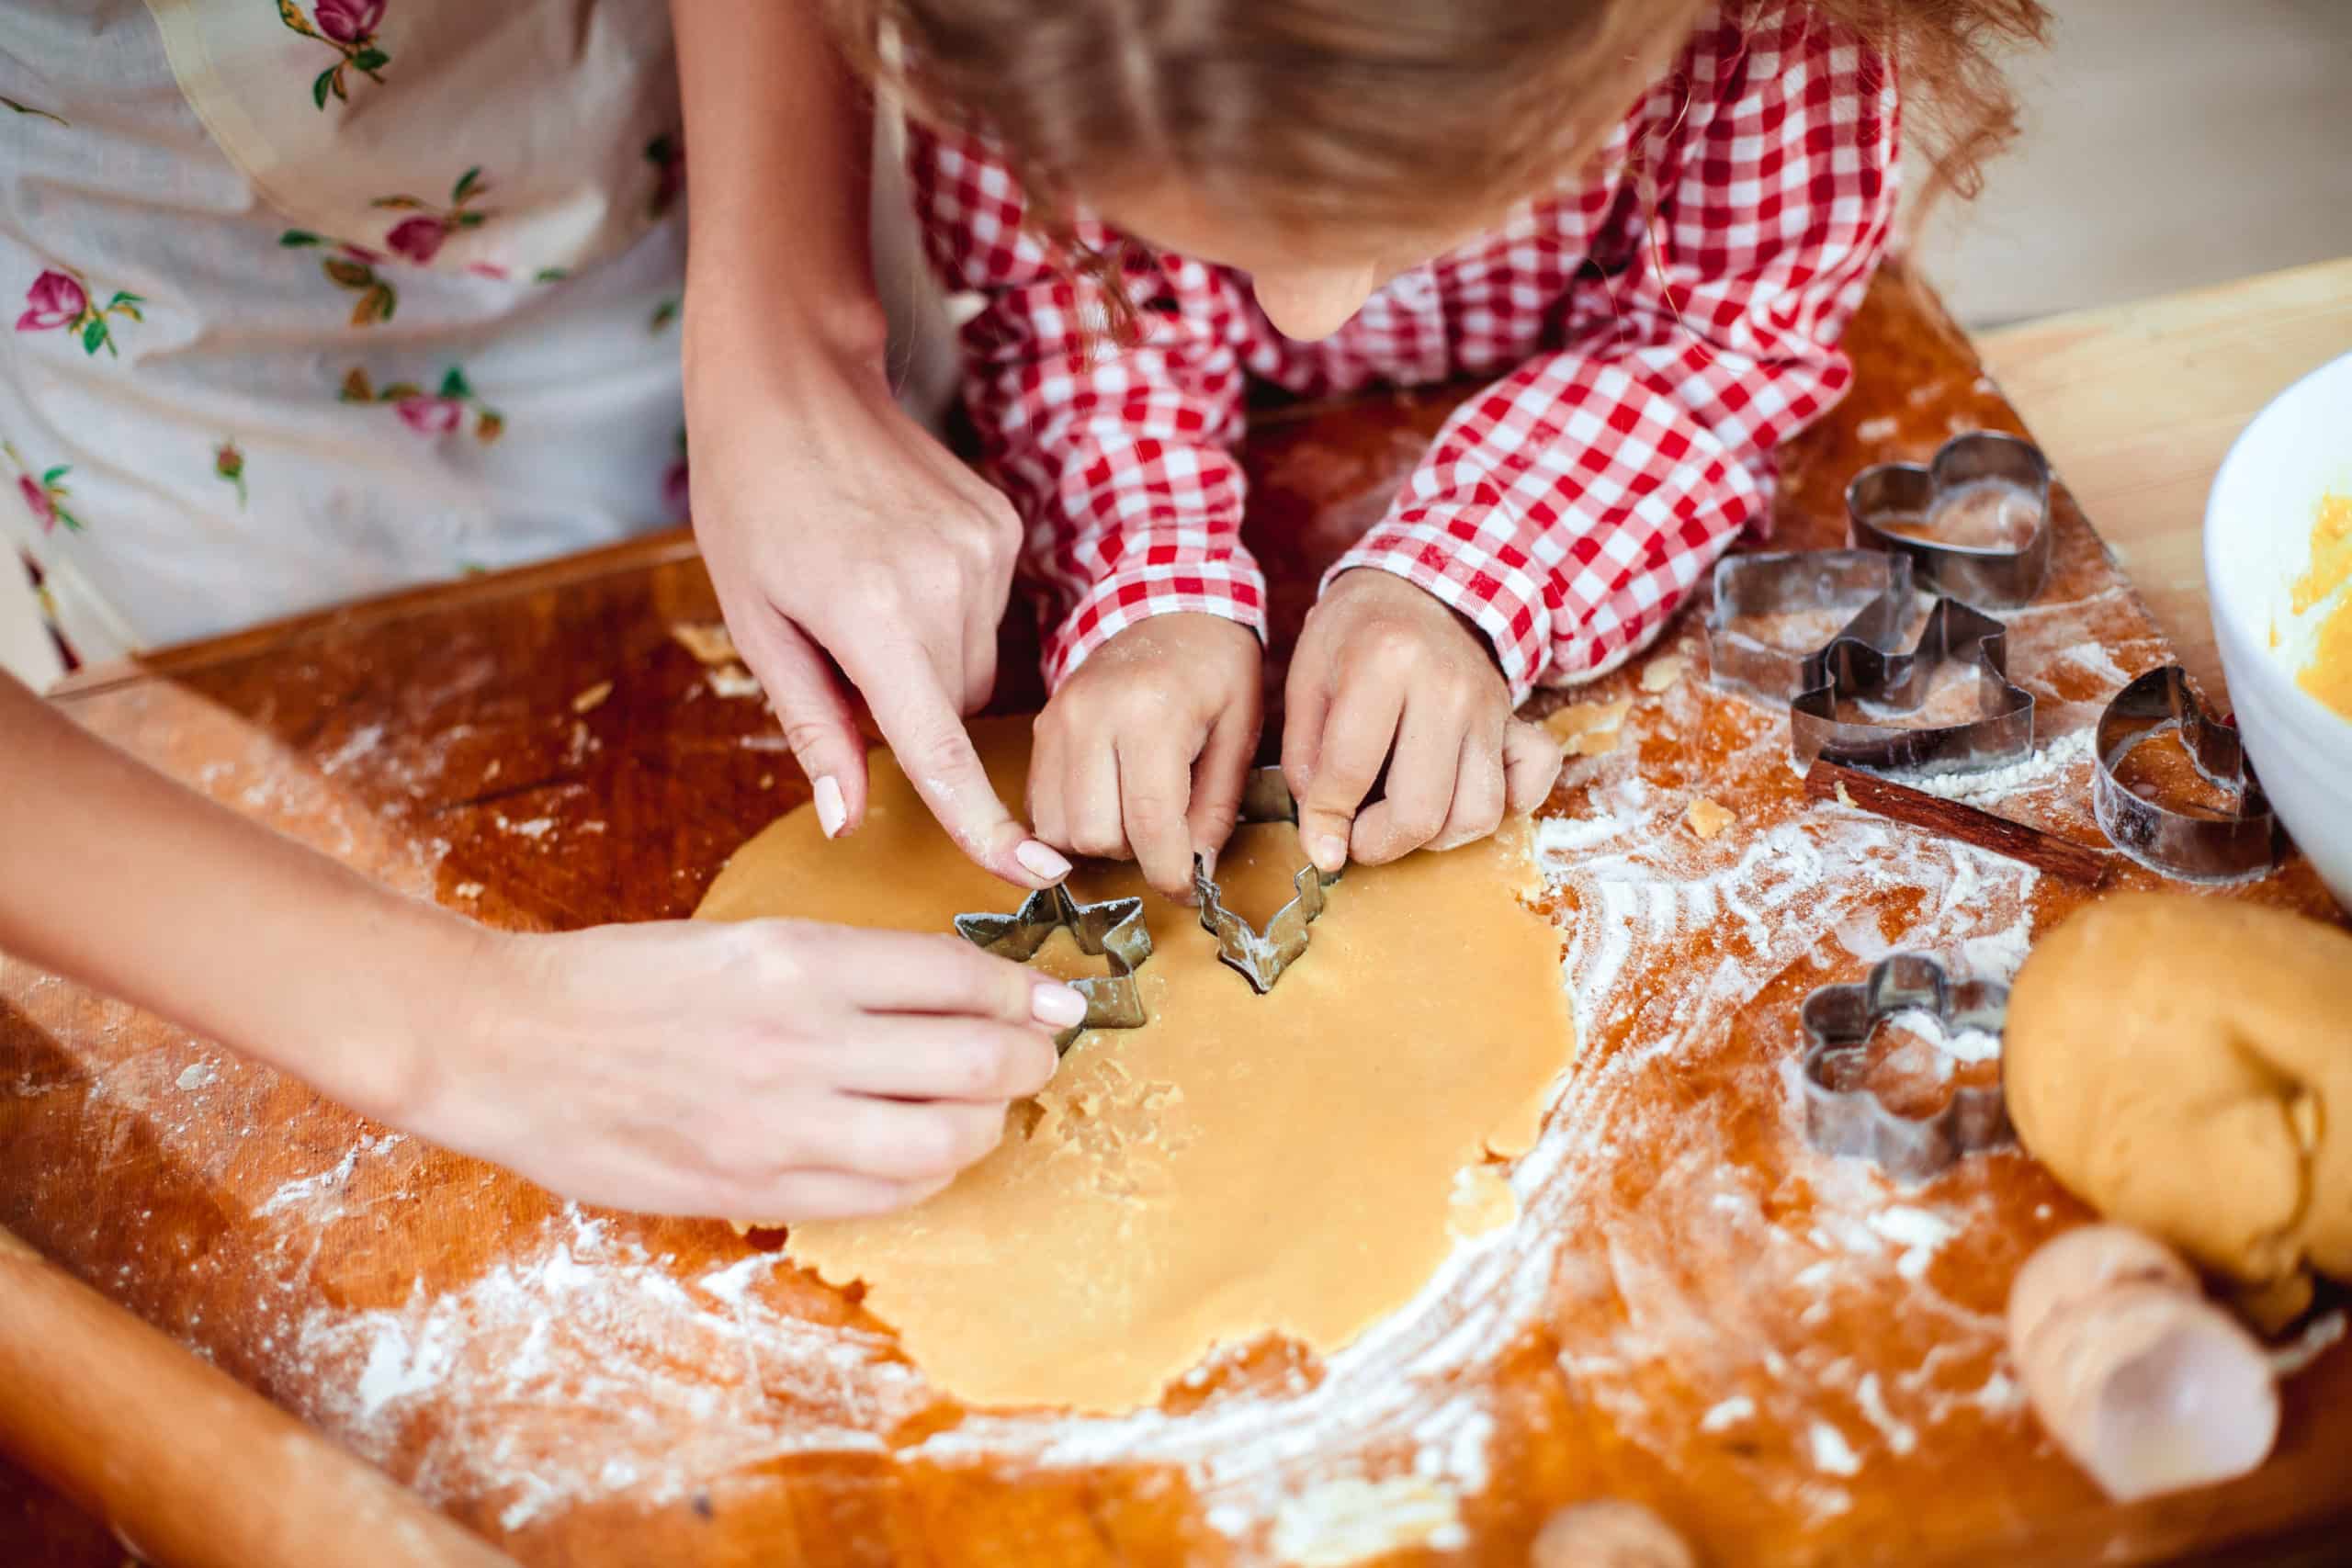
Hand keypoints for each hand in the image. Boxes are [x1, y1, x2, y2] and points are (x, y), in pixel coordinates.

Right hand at [403, 919, 1088, 1222]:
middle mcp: (805, 1039)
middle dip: (1033, 1058)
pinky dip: (926, 1176)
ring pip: (947, 1140)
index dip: (1030, 991)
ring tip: (983, 1109)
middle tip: (1039, 1054)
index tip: (1056, 999)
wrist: (508, 1044)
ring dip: (987, 1124)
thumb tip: (955, 990)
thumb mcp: (746, 940)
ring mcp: (782, 1123)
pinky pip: (883, 1197)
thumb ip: (849, 970)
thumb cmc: (621, 982)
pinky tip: (922, 1155)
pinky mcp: (756, 1188)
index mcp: (802, 959)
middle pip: (981, 1059)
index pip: (964, 976)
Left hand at [684, 320, 1069, 889]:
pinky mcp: (1003, 526)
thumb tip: (847, 821)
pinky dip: (947, 614)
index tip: (1035, 877)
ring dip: (928, 660)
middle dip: (908, 706)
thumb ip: (812, 727)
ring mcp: (985, 549)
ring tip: (865, 591)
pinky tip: (899, 559)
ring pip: (975, 665)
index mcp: (872, 616)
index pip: (940, 751)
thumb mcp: (757, 624)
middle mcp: (944, 584)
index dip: (985, 826)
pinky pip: (988, 614)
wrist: (793, 383)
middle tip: (841, 647)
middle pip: (953, 709)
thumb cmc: (750, 502)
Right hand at [1027, 614, 1263, 897]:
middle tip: (1168, 833)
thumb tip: (1195, 871)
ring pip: (1058, 831)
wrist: (1169, 607)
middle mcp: (1092, 715)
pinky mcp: (1039, 729)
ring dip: (1100, 842)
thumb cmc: (1217, 669)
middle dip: (1135, 854)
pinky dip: (1073, 824)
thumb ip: (1218, 807)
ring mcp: (1057, 720)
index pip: (1150, 822)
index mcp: (1151, 712)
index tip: (1188, 889)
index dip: (1169, 872)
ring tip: (1136, 813)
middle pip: (1095, 835)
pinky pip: (1040, 808)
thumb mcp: (1241, 732)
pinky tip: (1109, 802)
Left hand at [1283, 570, 1561, 871]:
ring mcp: (1490, 706)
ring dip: (1434, 839)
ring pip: (1478, 815)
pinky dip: (1503, 810)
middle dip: (1379, 845)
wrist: (1418, 590)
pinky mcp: (1516, 721)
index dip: (1326, 822)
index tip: (1319, 847)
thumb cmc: (1353, 637)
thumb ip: (1306, 761)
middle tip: (1356, 838)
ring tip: (1400, 818)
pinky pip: (1532, 786)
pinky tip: (1459, 798)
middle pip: (1422, 811)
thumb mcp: (1306, 683)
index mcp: (1385, 661)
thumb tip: (1325, 838)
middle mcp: (1447, 686)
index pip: (1350, 771)